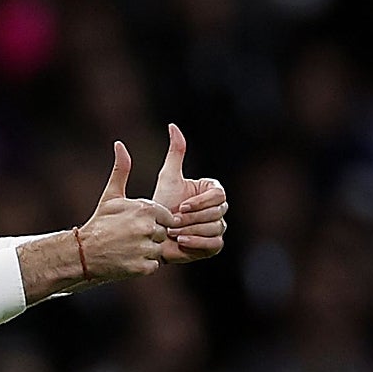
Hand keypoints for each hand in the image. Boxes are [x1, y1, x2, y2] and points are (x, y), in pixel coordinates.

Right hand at [76, 141, 178, 282]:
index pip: (166, 216)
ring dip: (147, 251)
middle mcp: (148, 228)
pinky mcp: (143, 267)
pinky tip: (128, 260)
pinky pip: (153, 265)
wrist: (83, 253)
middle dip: (150, 236)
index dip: (152, 221)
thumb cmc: (99, 223)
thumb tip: (120, 144)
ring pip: (158, 250)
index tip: (136, 225)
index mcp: (145, 209)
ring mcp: (145, 248)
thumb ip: (122, 170)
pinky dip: (143, 265)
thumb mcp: (111, 196)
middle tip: (129, 238)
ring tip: (128, 249)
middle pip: (162, 233)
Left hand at [152, 123, 227, 263]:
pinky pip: (215, 244)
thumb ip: (175, 153)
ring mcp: (218, 228)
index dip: (200, 202)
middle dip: (192, 218)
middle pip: (217, 213)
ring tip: (173, 231)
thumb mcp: (168, 177)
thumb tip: (173, 126)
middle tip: (173, 221)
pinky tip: (181, 241)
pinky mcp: (214, 246)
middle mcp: (220, 209)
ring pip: (215, 228)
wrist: (152, 231)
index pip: (219, 195)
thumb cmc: (161, 203)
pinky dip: (198, 243)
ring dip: (192, 230)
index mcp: (213, 191)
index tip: (180, 206)